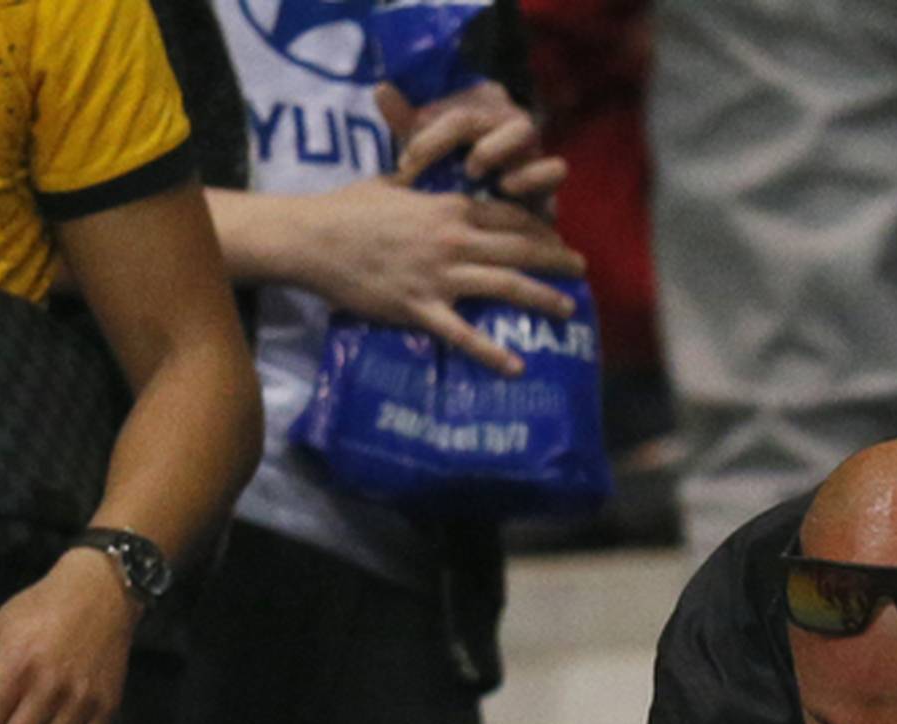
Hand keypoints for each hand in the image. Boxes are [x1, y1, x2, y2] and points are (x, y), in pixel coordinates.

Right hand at [303, 176, 582, 372]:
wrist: (314, 238)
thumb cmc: (348, 209)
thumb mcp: (392, 187)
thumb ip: (419, 189)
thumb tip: (424, 184)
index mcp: (449, 207)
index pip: (508, 216)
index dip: (538, 228)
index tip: (558, 238)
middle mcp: (453, 240)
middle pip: (518, 249)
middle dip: (555, 259)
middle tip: (582, 269)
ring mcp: (438, 276)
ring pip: (504, 286)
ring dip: (542, 298)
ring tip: (569, 310)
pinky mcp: (420, 309)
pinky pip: (463, 335)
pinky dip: (492, 353)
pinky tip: (516, 366)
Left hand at [380, 79, 569, 209]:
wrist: (484, 207)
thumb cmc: (449, 170)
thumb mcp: (423, 146)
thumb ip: (405, 121)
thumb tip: (381, 90)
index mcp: (478, 104)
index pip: (454, 112)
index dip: (429, 138)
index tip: (405, 166)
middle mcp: (506, 118)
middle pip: (492, 116)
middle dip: (468, 141)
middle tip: (448, 167)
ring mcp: (530, 146)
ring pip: (527, 133)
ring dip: (501, 151)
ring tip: (481, 177)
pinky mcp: (546, 176)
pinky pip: (554, 169)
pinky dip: (534, 179)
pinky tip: (508, 193)